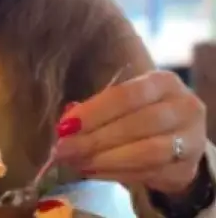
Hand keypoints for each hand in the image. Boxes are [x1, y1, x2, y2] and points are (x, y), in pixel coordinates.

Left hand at [54, 71, 206, 195]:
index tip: (65, 126)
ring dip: (105, 160)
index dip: (94, 112)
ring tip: (78, 162)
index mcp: (163, 82)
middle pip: (137, 124)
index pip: (126, 95)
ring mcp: (190, 140)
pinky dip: (117, 174)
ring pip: (146, 153)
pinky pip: (150, 174)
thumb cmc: (144, 110)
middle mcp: (183, 107)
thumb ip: (97, 108)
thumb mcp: (126, 101)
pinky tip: (94, 172)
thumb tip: (66, 123)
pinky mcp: (188, 170)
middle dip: (95, 139)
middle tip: (64, 149)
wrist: (181, 135)